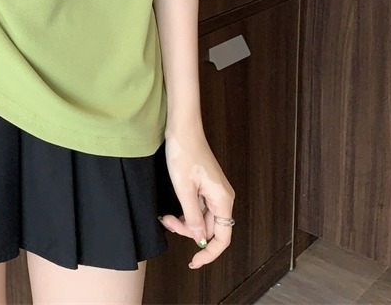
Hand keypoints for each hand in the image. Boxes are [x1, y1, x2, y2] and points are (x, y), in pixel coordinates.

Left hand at [159, 128, 234, 269]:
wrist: (183, 128)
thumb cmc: (184, 154)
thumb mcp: (184, 188)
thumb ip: (192, 216)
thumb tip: (199, 237)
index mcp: (222, 200)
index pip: (223, 238)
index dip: (209, 253)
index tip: (193, 261)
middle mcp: (222, 198)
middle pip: (210, 228)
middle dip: (188, 232)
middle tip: (168, 223)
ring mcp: (214, 192)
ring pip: (202, 219)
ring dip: (185, 222)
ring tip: (166, 217)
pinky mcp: (206, 186)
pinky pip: (198, 207)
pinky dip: (186, 212)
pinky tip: (173, 210)